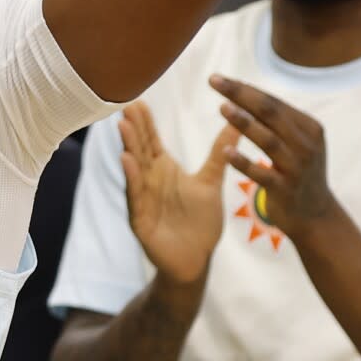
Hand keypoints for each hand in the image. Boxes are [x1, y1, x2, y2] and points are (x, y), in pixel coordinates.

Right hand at [119, 101, 240, 285]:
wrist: (196, 260)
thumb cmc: (200, 221)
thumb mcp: (211, 182)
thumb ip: (220, 153)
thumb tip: (238, 124)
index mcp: (163, 169)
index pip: (151, 141)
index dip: (145, 123)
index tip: (138, 100)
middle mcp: (149, 180)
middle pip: (140, 150)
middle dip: (133, 129)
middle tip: (125, 104)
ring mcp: (143, 199)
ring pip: (134, 169)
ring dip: (128, 148)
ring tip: (123, 126)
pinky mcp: (141, 220)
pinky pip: (135, 197)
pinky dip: (131, 179)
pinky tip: (127, 162)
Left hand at [213, 76, 337, 237]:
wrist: (315, 215)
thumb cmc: (299, 171)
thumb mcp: (297, 142)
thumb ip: (275, 121)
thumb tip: (241, 92)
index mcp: (309, 128)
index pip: (273, 102)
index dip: (245, 89)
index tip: (218, 78)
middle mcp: (306, 145)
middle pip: (271, 114)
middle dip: (241, 95)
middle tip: (214, 81)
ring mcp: (297, 168)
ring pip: (269, 141)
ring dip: (244, 123)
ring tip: (222, 108)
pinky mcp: (285, 190)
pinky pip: (262, 174)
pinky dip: (244, 162)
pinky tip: (225, 152)